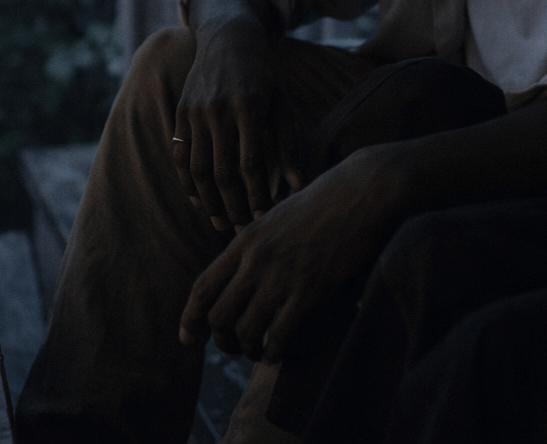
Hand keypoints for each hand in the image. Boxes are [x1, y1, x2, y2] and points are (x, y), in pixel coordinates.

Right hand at [174, 17, 281, 232]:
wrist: (228, 39)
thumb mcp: (281, 104)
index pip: (251, 164)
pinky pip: (180, 156)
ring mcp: (195, 112)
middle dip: (233, 205)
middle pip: (223, 172)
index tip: (263, 217)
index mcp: (249, 107)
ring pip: (198, 169)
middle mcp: (219, 110)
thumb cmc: (263, 76)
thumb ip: (286, 145)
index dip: (256, 195)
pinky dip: (187, 182)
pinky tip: (199, 201)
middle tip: (241, 229)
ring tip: (220, 222)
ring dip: (209, 201)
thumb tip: (298, 185)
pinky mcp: (181, 113)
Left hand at [179, 147, 402, 361]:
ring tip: (256, 352)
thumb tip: (243, 268)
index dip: (189, 318)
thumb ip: (256, 243)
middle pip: (218, 315)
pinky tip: (278, 352)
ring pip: (246, 329)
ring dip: (247, 349)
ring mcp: (281, 275)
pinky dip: (274, 350)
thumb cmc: (323, 202)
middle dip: (220, 340)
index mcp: (244, 240)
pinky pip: (279, 333)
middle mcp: (256, 260)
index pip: (203, 287)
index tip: (186, 339)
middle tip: (230, 347)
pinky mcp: (308, 289)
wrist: (360, 193)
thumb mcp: (275, 215)